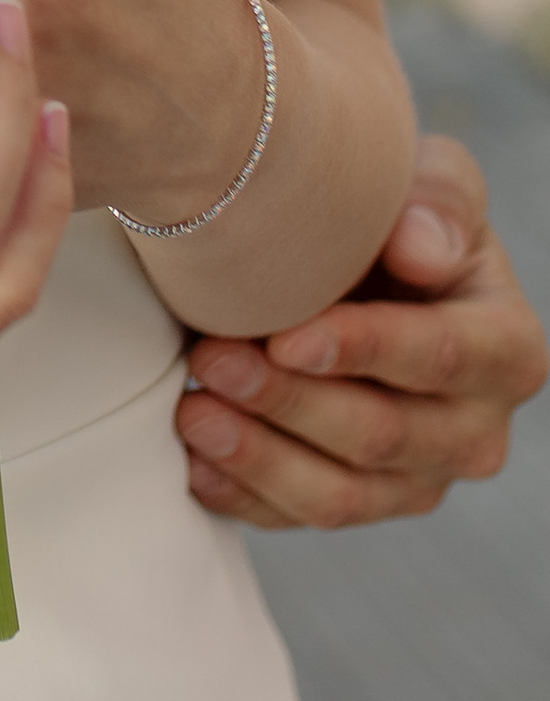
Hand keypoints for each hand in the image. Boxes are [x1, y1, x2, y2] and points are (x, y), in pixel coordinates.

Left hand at [177, 132, 548, 526]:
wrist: (353, 265)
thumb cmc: (396, 218)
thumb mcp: (432, 182)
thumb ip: (441, 201)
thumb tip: (420, 251)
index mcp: (508, 350)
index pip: (442, 357)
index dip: (363, 350)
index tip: (284, 338)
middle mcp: (474, 431)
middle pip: (381, 435)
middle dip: (290, 402)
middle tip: (212, 359)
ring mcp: (417, 480)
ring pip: (339, 496)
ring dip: (258, 457)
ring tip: (192, 410)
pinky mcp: (359, 504)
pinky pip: (298, 518)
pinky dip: (242, 494)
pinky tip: (193, 461)